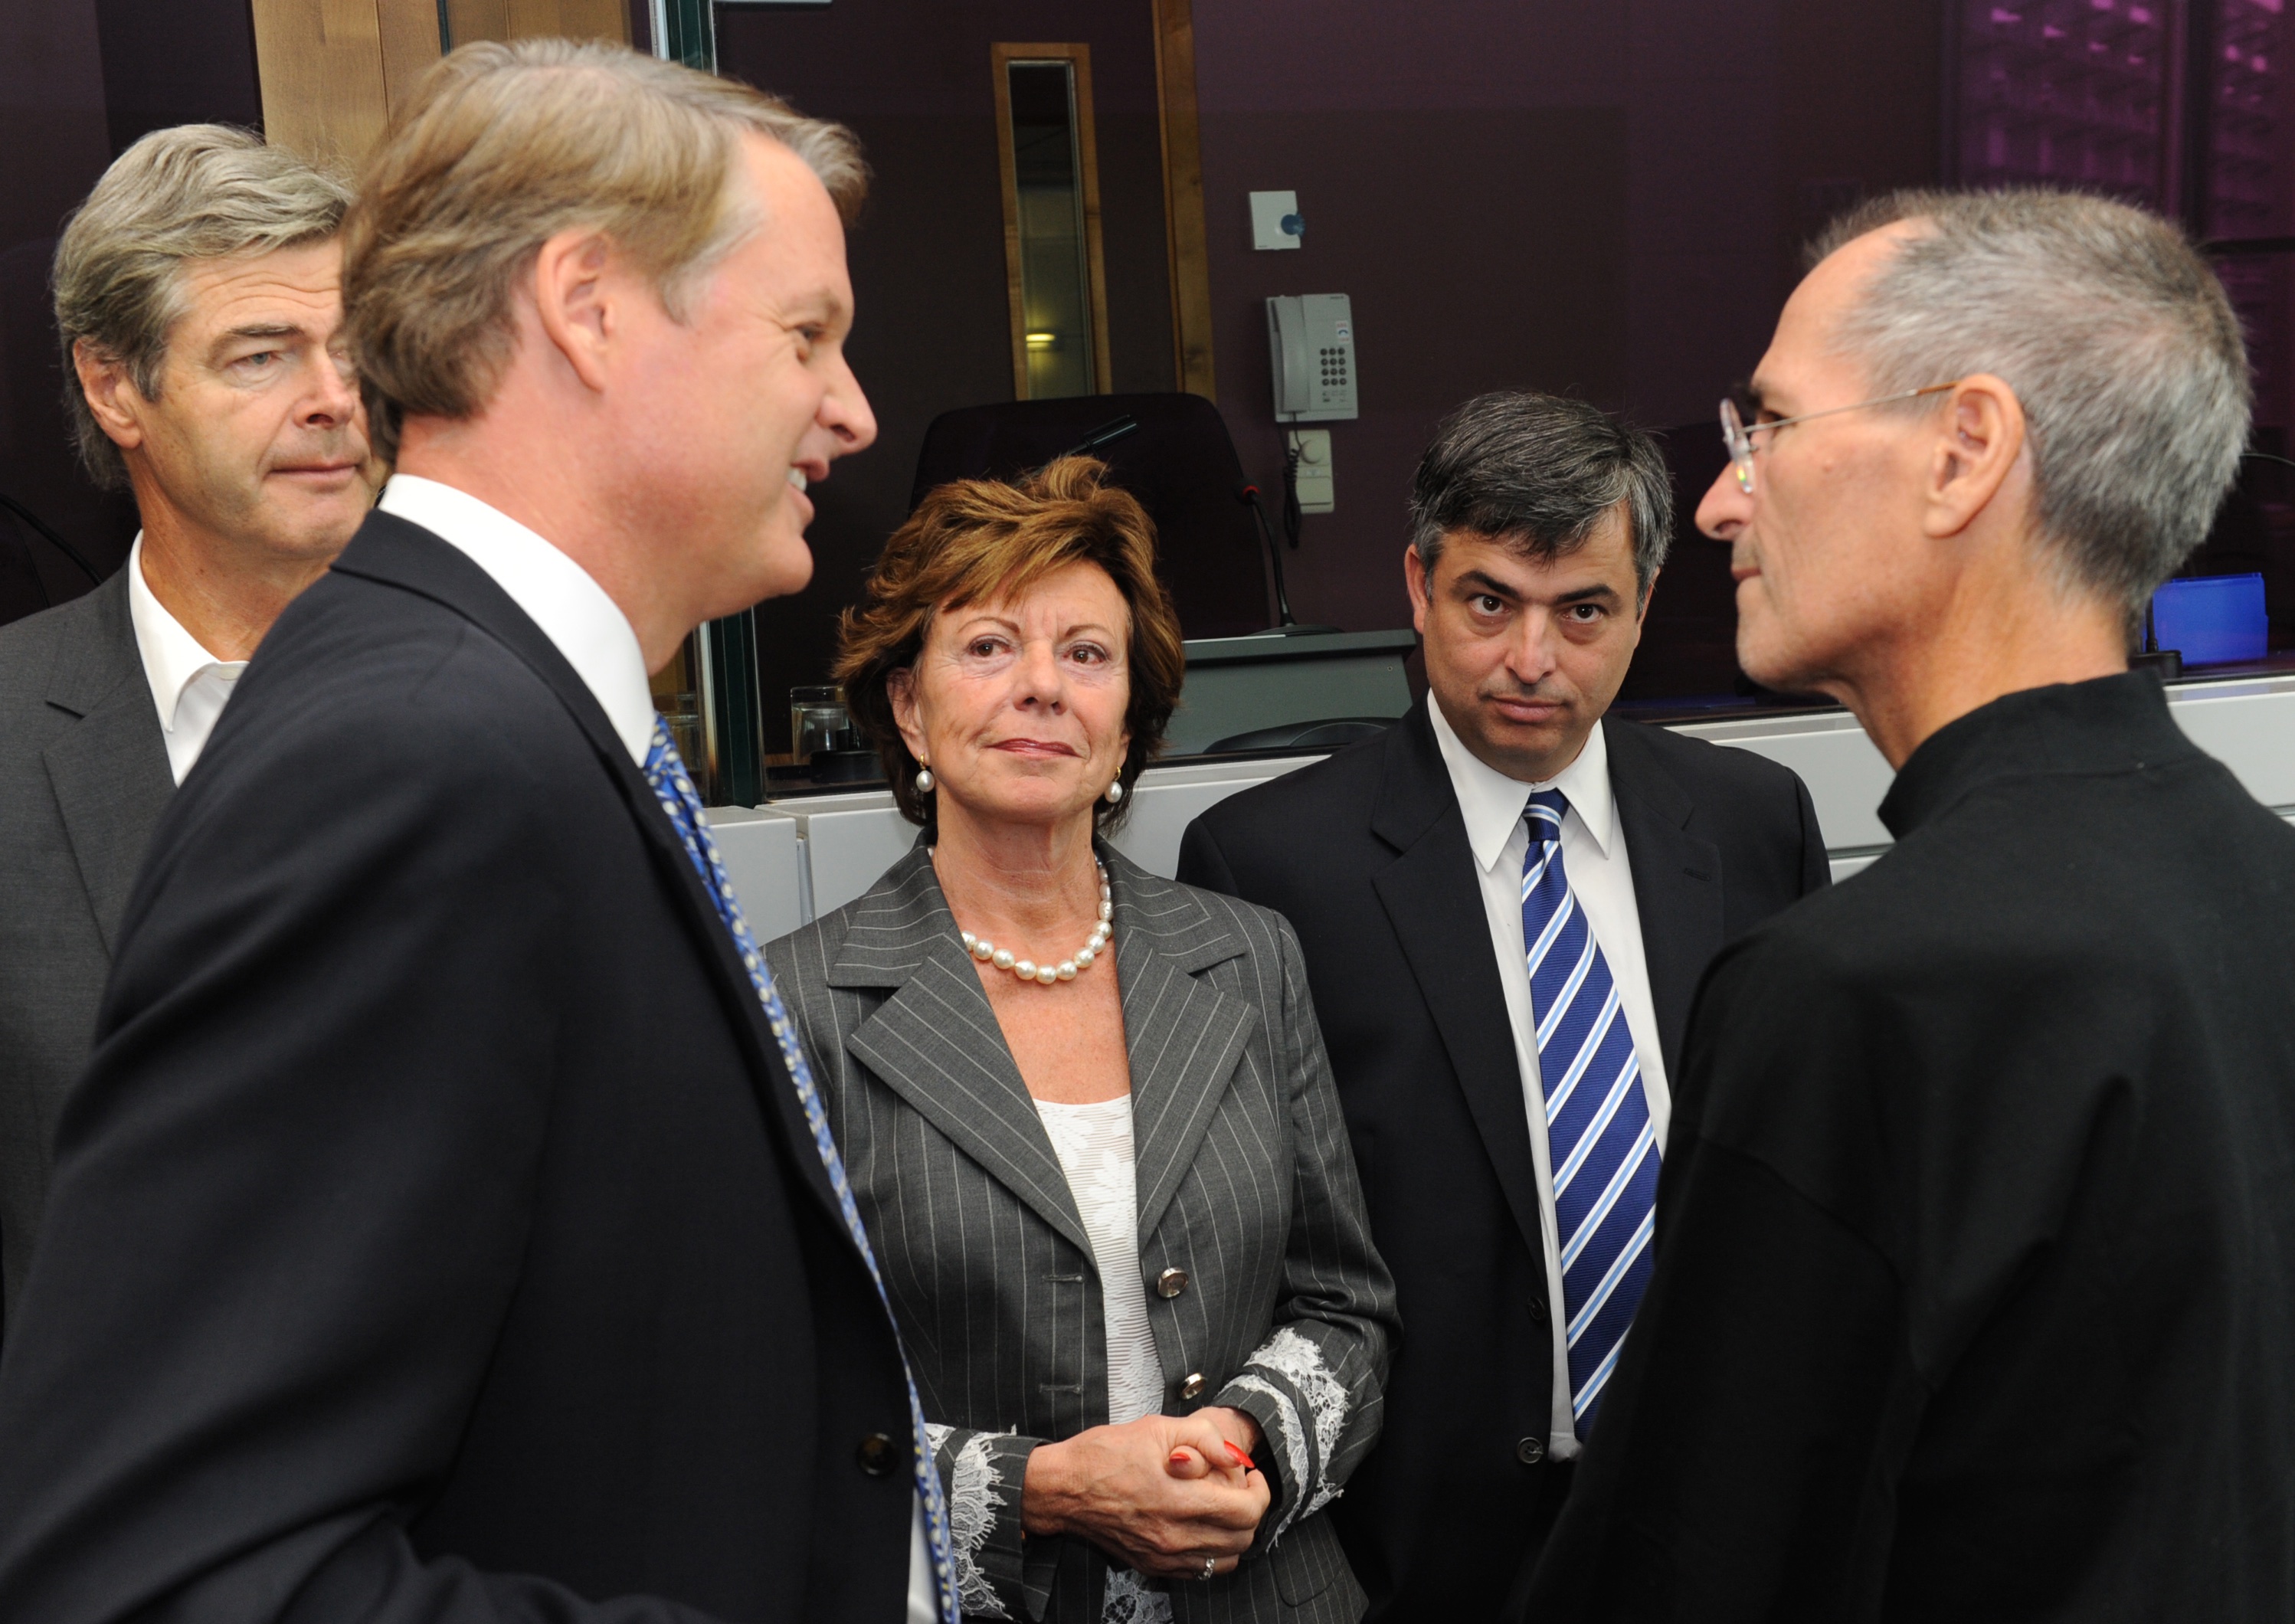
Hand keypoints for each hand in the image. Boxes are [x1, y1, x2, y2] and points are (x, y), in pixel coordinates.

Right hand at [1022, 1412, 1269, 1579]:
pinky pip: (1201, 1571)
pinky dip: (1212, 1551)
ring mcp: (1163, 1556)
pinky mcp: (1152, 1566)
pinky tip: (1201, 1525)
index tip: (1251, 1476)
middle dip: (1250, 1510)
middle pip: (1243, 1538)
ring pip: (1226, 1560)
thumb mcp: (1157, 1428)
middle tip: (1237, 1487)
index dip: (1259, 1490)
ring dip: (1234, 1533)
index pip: (1247, 1511)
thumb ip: (1203, 1437)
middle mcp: (1173, 1536)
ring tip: (1221, 1507)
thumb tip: (1234, 1455)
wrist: (1062, 1488)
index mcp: (1178, 1500)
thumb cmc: (1103, 1455)